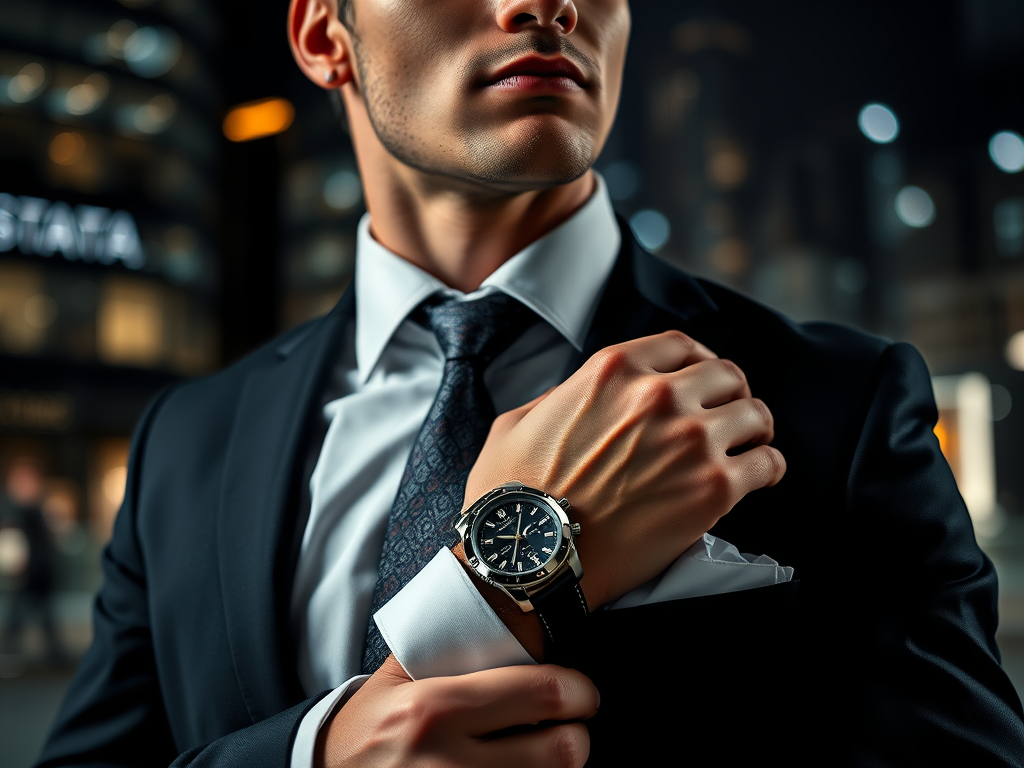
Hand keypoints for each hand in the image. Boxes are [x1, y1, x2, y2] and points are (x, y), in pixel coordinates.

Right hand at [317, 655, 598, 767]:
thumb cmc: (368, 725)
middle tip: (572, 726)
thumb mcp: (397, 678)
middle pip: (560, 751)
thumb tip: (511, 617)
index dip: (579, 692)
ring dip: (558, 767)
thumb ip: (448, 648)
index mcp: (435, 707)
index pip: (539, 694)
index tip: (583, 693)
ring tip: (546, 751)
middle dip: (577, 736)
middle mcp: (447, 759)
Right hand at [464, 330, 785, 609]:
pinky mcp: (713, 490)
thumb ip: (562, 398)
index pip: (680, 345)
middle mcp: (658, 395)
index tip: (701, 379)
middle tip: (728, 415)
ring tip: (748, 445)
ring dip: (754, 428)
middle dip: (730, 393)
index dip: (696, 360)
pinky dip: (768, 468)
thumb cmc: (515, 494)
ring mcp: (691, 440)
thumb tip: (583, 399)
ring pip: (755, 414)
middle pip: (726, 374)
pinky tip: (759, 477)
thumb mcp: (519, 421)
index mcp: (612, 370)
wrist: (531, 556)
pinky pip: (768, 464)